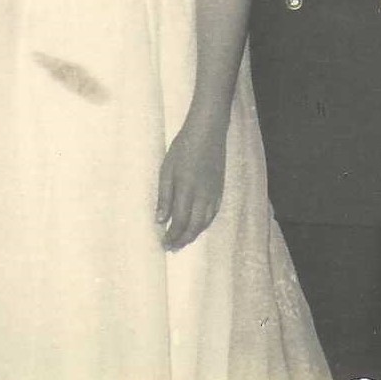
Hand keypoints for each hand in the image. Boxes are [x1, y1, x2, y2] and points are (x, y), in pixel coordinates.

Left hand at [156, 120, 226, 250]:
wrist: (208, 132)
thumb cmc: (183, 148)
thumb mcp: (167, 169)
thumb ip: (164, 196)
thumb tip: (160, 220)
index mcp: (187, 190)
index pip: (180, 221)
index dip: (172, 236)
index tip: (163, 244)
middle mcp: (203, 196)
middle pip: (194, 227)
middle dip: (183, 240)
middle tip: (172, 248)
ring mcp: (213, 194)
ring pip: (205, 222)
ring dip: (193, 235)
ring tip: (182, 241)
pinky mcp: (220, 189)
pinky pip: (213, 214)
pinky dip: (204, 224)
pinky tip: (197, 226)